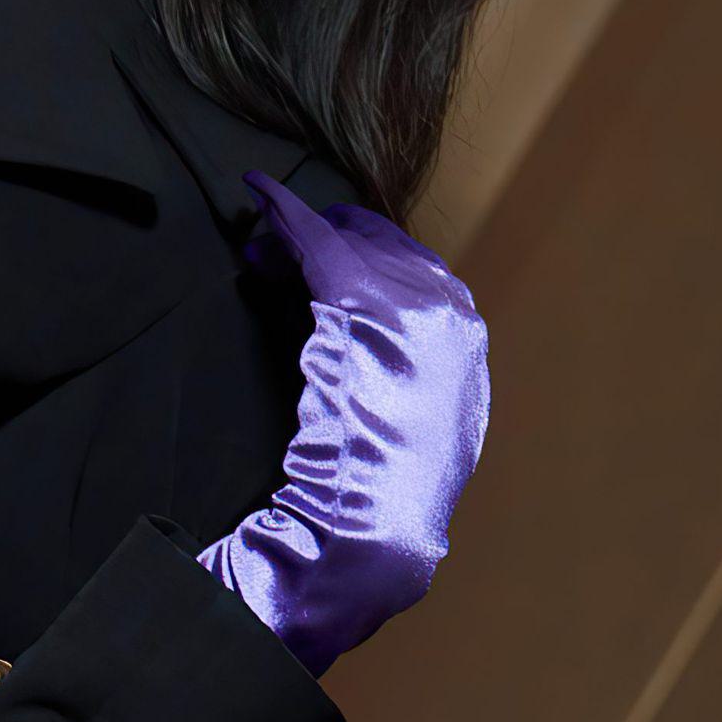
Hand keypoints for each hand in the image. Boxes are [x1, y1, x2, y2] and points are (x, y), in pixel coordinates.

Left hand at [192, 170, 489, 671]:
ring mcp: (409, 307)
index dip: (369, 262)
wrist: (377, 527)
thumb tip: (373, 368)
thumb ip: (402, 385)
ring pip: (349, 244)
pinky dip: (285, 214)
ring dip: (302, 238)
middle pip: (387, 250)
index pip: (421, 276)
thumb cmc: (385, 501)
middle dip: (335, 243)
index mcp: (464, 348)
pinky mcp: (358, 302)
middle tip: (280, 247)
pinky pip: (316, 241)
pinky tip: (257, 193)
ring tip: (260, 242)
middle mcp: (448, 317)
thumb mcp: (414, 434)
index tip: (328, 256)